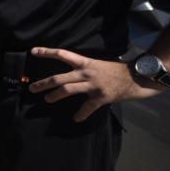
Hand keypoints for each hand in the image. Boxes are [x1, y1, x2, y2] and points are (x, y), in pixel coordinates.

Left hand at [28, 47, 163, 121]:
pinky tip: (76, 118)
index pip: (62, 54)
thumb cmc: (116, 71)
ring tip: (47, 100)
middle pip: (59, 78)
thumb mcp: (97, 64)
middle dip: (43, 83)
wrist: (137, 77)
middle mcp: (86, 73)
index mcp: (85, 63)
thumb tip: (70, 73)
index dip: (47, 52)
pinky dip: (80, 114)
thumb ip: (83, 68)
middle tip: (32, 88)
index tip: (33, 51)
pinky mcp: (101, 97)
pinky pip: (87, 108)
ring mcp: (93, 85)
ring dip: (54, 96)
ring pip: (67, 90)